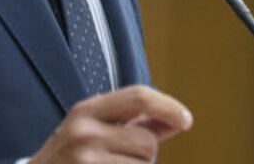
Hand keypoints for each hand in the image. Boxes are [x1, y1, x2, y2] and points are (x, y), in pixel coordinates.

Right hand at [28, 85, 192, 162]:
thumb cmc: (68, 159)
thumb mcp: (92, 131)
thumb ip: (135, 124)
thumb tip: (178, 120)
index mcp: (85, 111)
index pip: (138, 97)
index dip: (168, 107)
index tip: (186, 119)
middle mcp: (83, 133)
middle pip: (147, 142)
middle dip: (144, 156)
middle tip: (119, 161)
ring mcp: (86, 161)